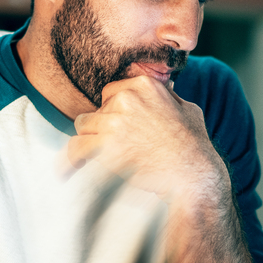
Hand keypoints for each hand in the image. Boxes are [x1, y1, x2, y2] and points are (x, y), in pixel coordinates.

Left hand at [67, 75, 224, 200]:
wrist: (193, 177)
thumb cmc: (194, 147)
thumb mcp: (188, 110)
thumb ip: (169, 97)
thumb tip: (165, 90)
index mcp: (144, 85)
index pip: (111, 93)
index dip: (113, 112)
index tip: (117, 129)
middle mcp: (126, 100)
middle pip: (97, 111)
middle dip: (102, 129)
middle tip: (112, 149)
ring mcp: (114, 124)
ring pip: (83, 127)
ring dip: (89, 143)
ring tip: (92, 160)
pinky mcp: (106, 149)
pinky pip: (74, 149)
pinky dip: (71, 161)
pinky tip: (69, 170)